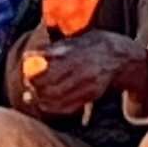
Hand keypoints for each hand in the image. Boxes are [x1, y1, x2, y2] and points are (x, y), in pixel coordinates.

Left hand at [14, 30, 145, 117]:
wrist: (121, 56)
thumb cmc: (92, 43)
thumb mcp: (73, 39)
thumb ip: (52, 50)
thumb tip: (28, 57)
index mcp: (77, 54)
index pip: (49, 68)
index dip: (34, 72)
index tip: (26, 69)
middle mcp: (83, 71)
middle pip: (51, 86)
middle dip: (35, 86)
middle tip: (28, 84)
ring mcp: (89, 85)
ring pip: (58, 99)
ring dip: (41, 99)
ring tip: (33, 94)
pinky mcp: (92, 95)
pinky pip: (69, 107)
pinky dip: (54, 107)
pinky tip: (45, 103)